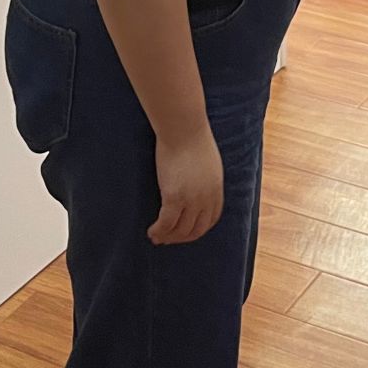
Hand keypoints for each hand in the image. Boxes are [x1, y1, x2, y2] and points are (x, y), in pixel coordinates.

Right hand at [148, 125, 224, 245]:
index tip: (185, 232)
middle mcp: (206, 198)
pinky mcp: (174, 197)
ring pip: (180, 230)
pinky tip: (151, 232)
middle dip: (181, 238)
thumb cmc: (192, 137)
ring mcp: (191, 199)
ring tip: (156, 237)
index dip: (197, 230)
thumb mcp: (208, 162)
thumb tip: (194, 183)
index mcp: (216, 190)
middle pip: (196, 230)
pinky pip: (166, 223)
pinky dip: (158, 231)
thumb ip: (204, 177)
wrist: (183, 128)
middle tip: (167, 239)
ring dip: (168, 237)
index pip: (210, 220)